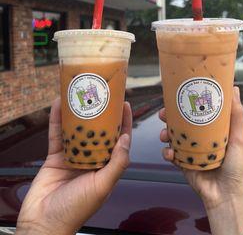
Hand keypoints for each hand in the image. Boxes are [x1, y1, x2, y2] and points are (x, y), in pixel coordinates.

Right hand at [16, 99, 131, 234]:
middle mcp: (92, 160)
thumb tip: (127, 138)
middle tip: (102, 94)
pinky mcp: (56, 157)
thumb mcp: (102, 186)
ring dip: (78, 113)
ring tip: (80, 95)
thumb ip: (117, 163)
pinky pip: (57, 134)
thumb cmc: (75, 210)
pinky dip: (57, 119)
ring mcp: (73, 157)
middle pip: (99, 131)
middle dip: (101, 113)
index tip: (125, 104)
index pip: (119, 140)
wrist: (43, 223)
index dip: (124, 122)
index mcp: (106, 167)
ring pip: (78, 130)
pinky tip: (59, 105)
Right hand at [159, 86, 242, 234]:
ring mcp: (190, 151)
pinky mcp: (183, 163)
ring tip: (164, 134)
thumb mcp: (238, 137)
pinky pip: (170, 155)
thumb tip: (234, 88)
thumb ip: (236, 115)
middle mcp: (200, 138)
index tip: (178, 95)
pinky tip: (168, 153)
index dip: (185, 103)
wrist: (227, 195)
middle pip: (180, 123)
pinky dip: (166, 153)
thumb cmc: (237, 166)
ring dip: (165, 133)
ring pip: (172, 137)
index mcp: (212, 130)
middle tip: (163, 114)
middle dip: (169, 117)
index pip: (196, 112)